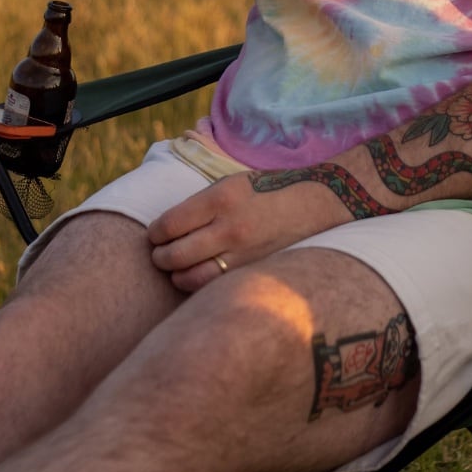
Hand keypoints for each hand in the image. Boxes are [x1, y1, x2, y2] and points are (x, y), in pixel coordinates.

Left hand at [148, 171, 350, 291]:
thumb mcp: (231, 184)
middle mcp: (230, 227)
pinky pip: (216, 287)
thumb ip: (199, 205)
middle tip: (160, 255)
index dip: (155, 234)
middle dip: (160, 258)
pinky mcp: (255, 272)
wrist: (317, 203)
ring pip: (192, 279)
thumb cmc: (267, 190)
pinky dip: (200, 287)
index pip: (169, 225)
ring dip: (177, 276)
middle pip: (175, 255)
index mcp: (221, 198)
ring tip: (177, 271)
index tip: (155, 236)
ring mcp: (244, 254)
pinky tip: (199, 279)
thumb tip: (164, 229)